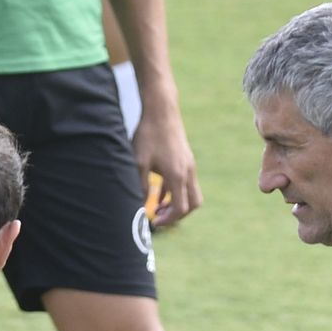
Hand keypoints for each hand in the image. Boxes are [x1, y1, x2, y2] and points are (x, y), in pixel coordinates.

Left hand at [132, 106, 201, 227]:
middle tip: (159, 217)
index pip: (181, 208)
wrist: (161, 109)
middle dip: (178, 215)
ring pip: (190, 193)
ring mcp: (189, 165)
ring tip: (158, 208)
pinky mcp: (185, 159)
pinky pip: (185, 182)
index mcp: (177, 175)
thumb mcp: (139, 162)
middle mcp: (187, 172)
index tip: (154, 221)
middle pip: (192, 204)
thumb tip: (138, 205)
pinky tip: (158, 194)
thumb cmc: (148, 134)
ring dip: (176, 203)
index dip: (169, 219)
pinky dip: (174, 192)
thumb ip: (139, 185)